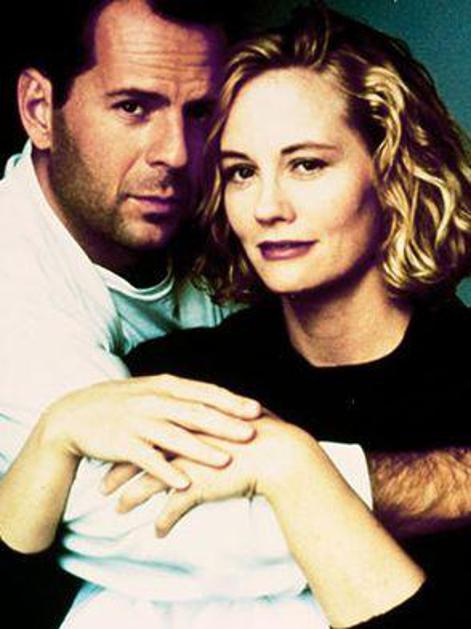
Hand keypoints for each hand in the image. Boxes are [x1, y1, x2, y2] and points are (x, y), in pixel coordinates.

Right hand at [38, 374, 260, 489]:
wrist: (75, 415)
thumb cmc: (122, 403)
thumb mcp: (152, 390)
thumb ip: (182, 395)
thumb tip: (217, 401)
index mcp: (164, 386)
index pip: (205, 392)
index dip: (231, 402)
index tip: (257, 410)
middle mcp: (154, 401)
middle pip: (195, 413)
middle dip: (225, 424)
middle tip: (252, 434)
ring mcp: (137, 422)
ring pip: (174, 436)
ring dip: (201, 449)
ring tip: (226, 461)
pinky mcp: (122, 444)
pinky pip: (148, 459)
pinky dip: (166, 471)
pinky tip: (184, 483)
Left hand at [109, 412, 320, 530]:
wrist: (279, 452)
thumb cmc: (260, 436)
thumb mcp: (229, 422)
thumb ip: (211, 423)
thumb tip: (206, 421)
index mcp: (188, 420)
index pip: (149, 431)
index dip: (130, 444)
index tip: (115, 454)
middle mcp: (183, 438)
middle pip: (141, 455)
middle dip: (119, 471)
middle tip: (102, 485)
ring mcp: (190, 462)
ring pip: (150, 481)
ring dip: (131, 498)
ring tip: (116, 510)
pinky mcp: (200, 483)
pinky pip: (175, 506)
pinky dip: (165, 521)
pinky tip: (157, 532)